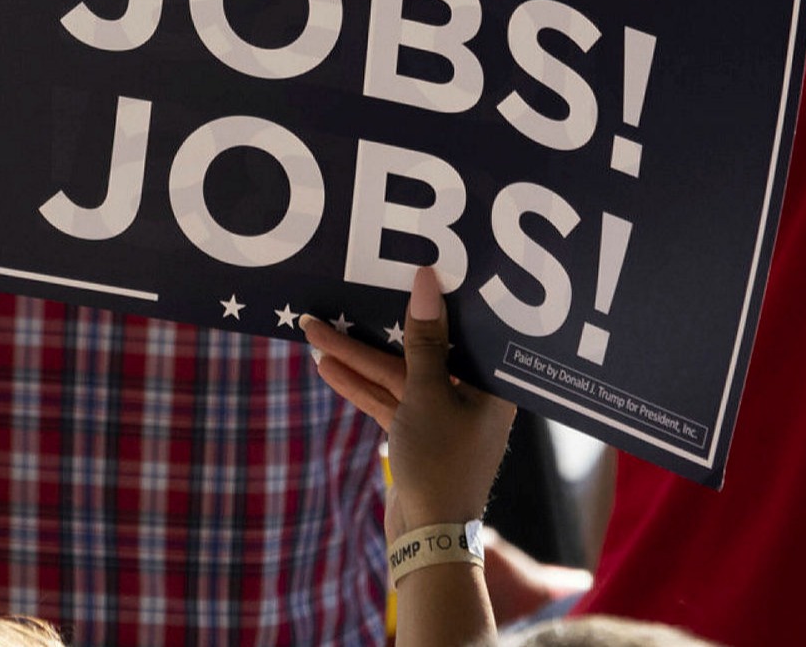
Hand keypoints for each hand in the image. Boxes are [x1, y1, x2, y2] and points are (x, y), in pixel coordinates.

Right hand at [303, 266, 514, 535]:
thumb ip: (422, 339)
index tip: (408, 268)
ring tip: (314, 330)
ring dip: (357, 357)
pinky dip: (360, 385)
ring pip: (396, 375)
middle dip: (377, 331)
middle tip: (345, 299)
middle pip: (421, 351)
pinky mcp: (418, 433)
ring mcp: (442, 416)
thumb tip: (427, 281)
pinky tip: (328, 366)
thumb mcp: (426, 393)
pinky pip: (387, 398)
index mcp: (491, 385)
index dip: (435, 300)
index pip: (463, 330)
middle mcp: (471, 396)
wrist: (427, 536)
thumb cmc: (441, 463)